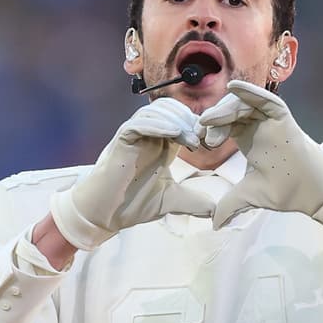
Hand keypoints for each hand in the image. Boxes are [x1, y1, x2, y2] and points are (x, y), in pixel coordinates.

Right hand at [49, 98, 212, 247]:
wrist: (107, 213)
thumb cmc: (134, 203)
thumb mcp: (171, 200)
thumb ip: (193, 201)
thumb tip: (215, 211)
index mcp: (162, 142)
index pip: (182, 118)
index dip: (198, 126)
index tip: (212, 143)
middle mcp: (148, 134)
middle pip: (171, 109)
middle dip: (189, 120)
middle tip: (203, 140)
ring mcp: (134, 134)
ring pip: (156, 112)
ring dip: (176, 122)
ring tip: (191, 143)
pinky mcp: (122, 139)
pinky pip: (139, 123)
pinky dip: (157, 126)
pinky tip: (173, 135)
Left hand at [197, 81, 322, 233]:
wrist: (311, 192)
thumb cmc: (285, 189)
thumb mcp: (249, 195)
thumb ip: (230, 204)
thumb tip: (214, 225)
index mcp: (247, 139)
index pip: (223, 126)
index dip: (210, 131)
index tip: (199, 142)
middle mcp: (257, 126)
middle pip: (229, 112)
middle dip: (213, 119)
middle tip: (201, 130)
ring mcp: (269, 119)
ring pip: (242, 104)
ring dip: (224, 109)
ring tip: (210, 119)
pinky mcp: (282, 116)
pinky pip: (265, 99)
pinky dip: (250, 92)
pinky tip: (234, 87)